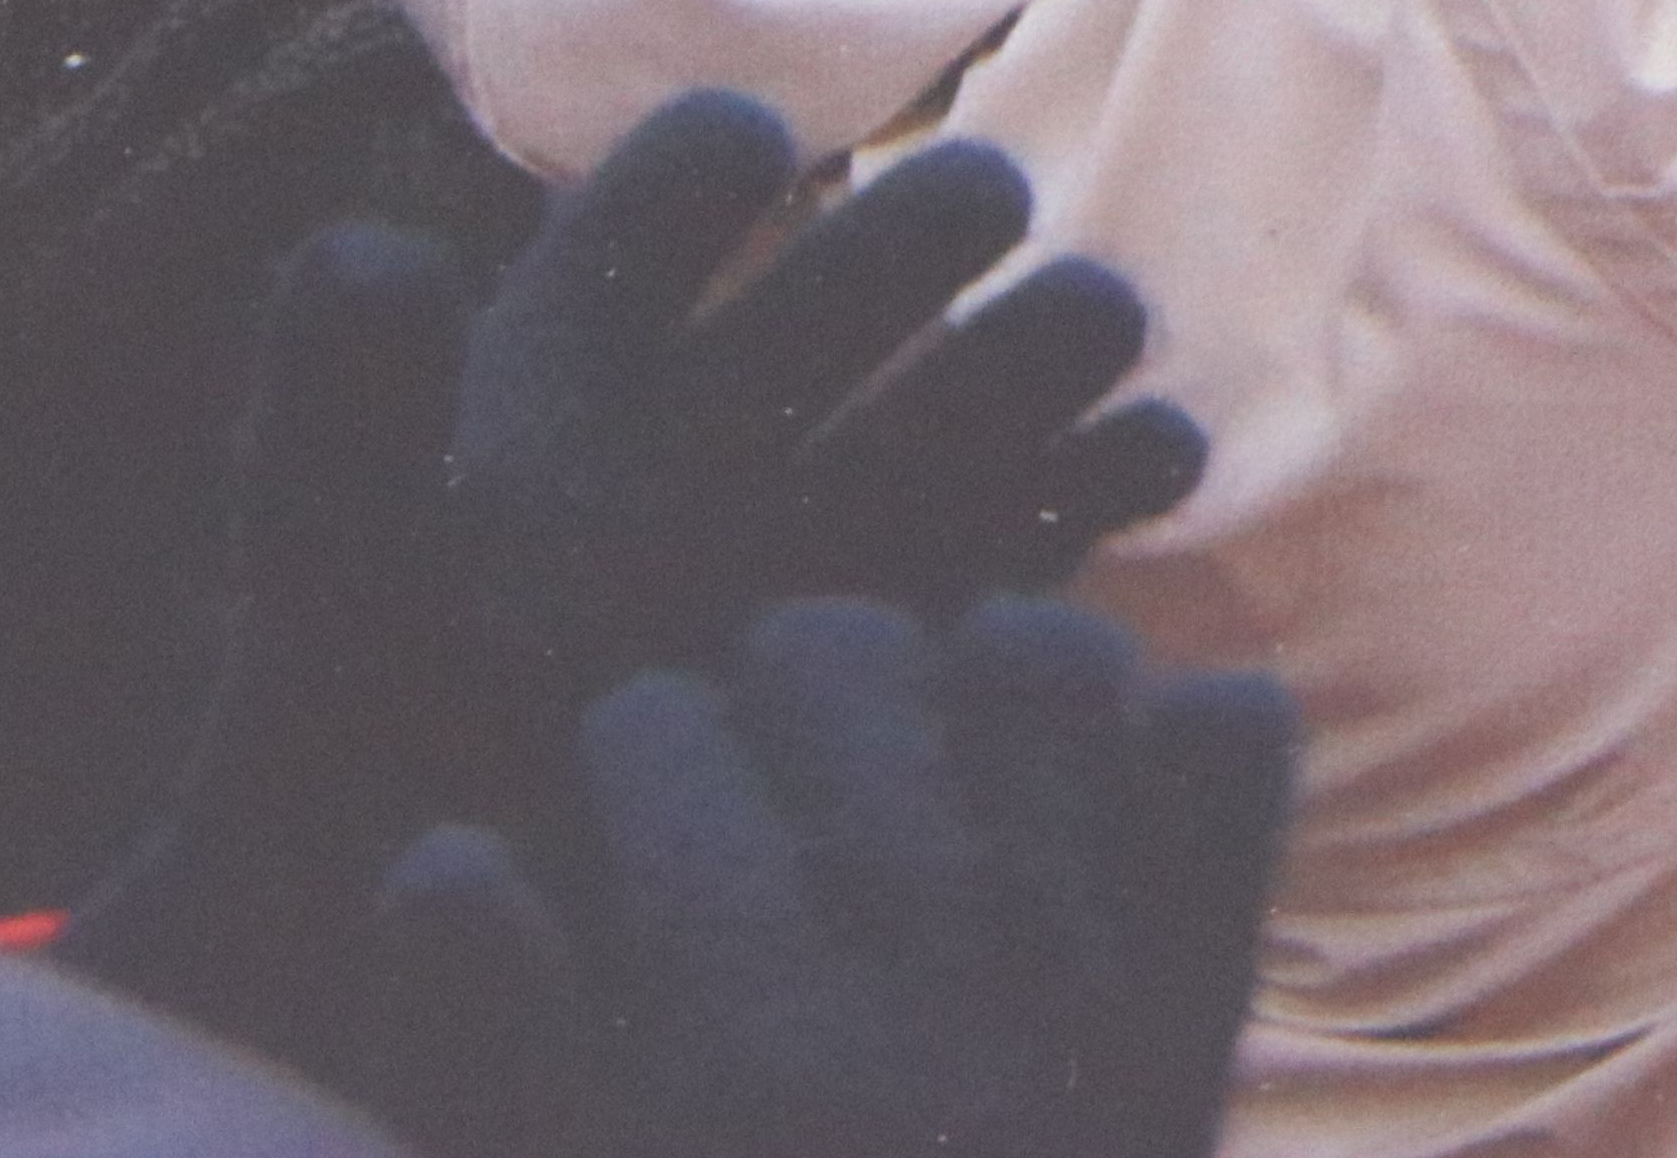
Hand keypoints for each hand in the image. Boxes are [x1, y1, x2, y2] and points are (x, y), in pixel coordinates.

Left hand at [55, 99, 1207, 1085]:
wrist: (453, 960)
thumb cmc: (355, 773)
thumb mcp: (333, 589)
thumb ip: (333, 420)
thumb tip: (373, 242)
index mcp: (586, 363)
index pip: (666, 193)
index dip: (714, 158)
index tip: (757, 161)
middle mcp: (731, 413)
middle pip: (871, 255)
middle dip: (935, 218)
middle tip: (975, 216)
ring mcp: (843, 512)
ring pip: (990, 367)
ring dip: (1054, 325)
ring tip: (1086, 330)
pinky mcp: (934, 621)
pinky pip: (1057, 511)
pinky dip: (1120, 466)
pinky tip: (1138, 463)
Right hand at [355, 601, 1292, 1157]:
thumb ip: (483, 1032)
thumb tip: (447, 850)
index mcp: (745, 1002)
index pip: (650, 722)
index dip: (631, 777)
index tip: (643, 854)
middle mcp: (927, 937)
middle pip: (832, 644)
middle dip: (785, 699)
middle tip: (781, 803)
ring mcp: (1097, 941)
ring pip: (1038, 647)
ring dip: (978, 690)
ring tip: (939, 778)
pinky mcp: (1213, 970)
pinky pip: (1229, 738)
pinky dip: (1182, 746)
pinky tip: (1111, 812)